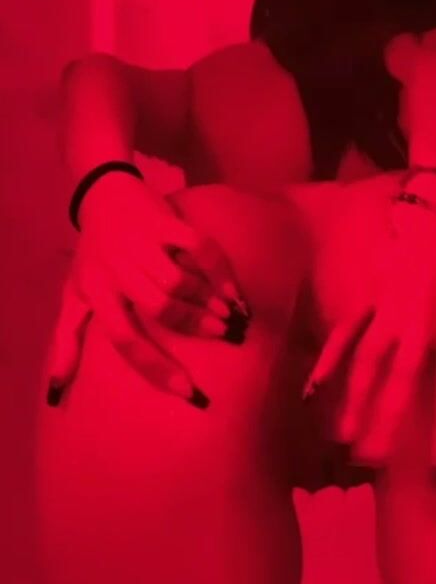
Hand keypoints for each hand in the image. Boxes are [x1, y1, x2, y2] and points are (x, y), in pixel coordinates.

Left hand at [46, 172, 249, 406]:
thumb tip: (56, 388)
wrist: (103, 194)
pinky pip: (197, 246)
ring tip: (226, 316)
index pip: (125, 339)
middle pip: (159, 307)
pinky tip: (232, 289)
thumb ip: (67, 338)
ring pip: (178, 280)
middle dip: (192, 325)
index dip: (155, 367)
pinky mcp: (164, 222)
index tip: (187, 389)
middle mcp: (118, 269)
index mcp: (97, 292)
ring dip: (207, 301)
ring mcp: (141, 243)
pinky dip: (218, 269)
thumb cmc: (93, 254)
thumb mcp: (75, 294)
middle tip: (219, 334)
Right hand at [304, 187, 435, 468]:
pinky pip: (347, 332)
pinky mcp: (369, 297)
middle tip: (375, 465)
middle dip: (389, 426)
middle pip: (402, 384)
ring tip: (344, 441)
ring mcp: (389, 311)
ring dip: (355, 402)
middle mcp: (419, 326)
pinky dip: (330, 359)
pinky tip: (316, 389)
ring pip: (369, 364)